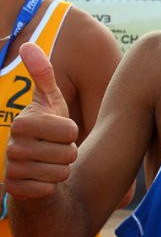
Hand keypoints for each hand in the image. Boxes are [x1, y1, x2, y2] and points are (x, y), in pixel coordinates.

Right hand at [4, 43, 78, 199]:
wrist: (36, 165)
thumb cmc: (49, 128)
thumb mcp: (50, 100)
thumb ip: (43, 74)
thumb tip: (28, 44)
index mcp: (23, 122)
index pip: (69, 131)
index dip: (72, 132)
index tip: (62, 130)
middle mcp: (12, 147)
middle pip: (68, 153)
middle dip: (70, 153)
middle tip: (59, 149)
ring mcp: (11, 170)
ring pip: (61, 173)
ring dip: (63, 169)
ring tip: (52, 162)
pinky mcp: (15, 192)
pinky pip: (50, 190)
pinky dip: (53, 186)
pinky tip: (44, 179)